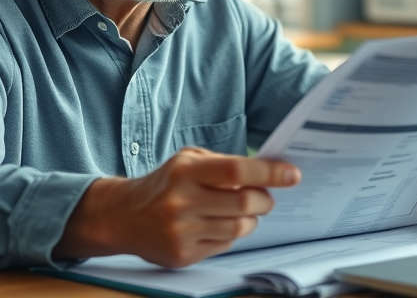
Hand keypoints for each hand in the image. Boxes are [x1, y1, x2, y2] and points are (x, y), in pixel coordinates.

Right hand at [54, 147, 299, 267]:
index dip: (269, 172)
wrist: (124, 216)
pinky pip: (225, 246)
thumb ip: (224, 164)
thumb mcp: (188, 161)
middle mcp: (182, 201)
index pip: (236, 171)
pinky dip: (231, 235)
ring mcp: (182, 231)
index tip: (292, 174)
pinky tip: (219, 225)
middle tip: (265, 197)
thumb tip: (269, 172)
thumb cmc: (165, 184)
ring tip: (243, 211)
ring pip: (239, 228)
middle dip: (264, 200)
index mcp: (186, 171)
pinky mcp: (183, 255)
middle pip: (244, 203)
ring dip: (250, 219)